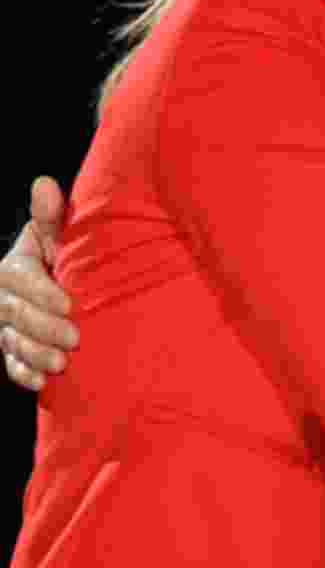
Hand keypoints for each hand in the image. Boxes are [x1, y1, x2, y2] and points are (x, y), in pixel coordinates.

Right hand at [1, 177, 77, 389]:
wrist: (64, 280)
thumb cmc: (63, 252)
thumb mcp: (57, 234)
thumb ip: (52, 215)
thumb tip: (44, 184)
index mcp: (12, 266)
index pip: (17, 279)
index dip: (41, 293)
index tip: (69, 303)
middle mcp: (2, 298)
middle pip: (13, 315)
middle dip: (43, 328)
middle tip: (74, 338)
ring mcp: (4, 326)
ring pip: (11, 342)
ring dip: (35, 354)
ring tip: (62, 363)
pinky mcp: (12, 348)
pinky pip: (10, 364)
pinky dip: (24, 375)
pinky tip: (42, 384)